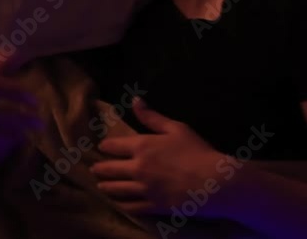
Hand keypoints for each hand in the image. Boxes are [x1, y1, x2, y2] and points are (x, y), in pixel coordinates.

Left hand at [90, 97, 228, 217]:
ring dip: (106, 186)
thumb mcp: (175, 128)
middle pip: (110, 169)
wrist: (213, 181)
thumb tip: (135, 100)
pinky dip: (120, 204)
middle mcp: (137, 168)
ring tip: (101, 186)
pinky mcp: (151, 205)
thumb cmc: (196, 151)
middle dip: (100, 169)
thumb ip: (152, 117)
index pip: (113, 146)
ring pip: (116, 189)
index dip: (105, 147)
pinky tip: (118, 202)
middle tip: (94, 169)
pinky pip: (129, 206)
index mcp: (142, 146)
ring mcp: (143, 189)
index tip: (101, 148)